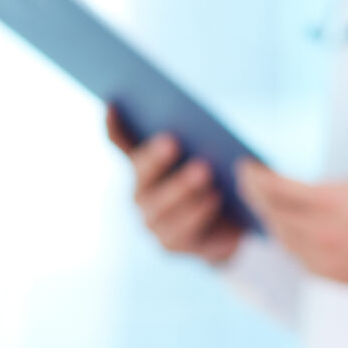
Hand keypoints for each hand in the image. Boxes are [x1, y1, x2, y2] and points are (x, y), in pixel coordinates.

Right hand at [108, 109, 242, 263]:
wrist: (234, 228)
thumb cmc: (220, 181)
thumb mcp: (213, 154)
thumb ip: (201, 141)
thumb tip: (202, 125)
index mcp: (144, 164)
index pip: (120, 141)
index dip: (113, 125)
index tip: (113, 103)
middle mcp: (140, 192)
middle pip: (141, 174)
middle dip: (155, 158)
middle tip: (172, 141)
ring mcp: (151, 221)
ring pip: (159, 205)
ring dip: (181, 188)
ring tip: (204, 172)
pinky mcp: (168, 244)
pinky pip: (180, 230)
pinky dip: (197, 214)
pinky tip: (214, 199)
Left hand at [235, 161, 347, 283]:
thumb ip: (326, 188)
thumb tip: (302, 194)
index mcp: (329, 203)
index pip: (275, 189)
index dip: (255, 178)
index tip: (245, 168)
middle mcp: (323, 234)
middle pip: (274, 215)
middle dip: (258, 198)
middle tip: (250, 185)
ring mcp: (328, 260)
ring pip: (285, 240)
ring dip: (274, 222)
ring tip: (267, 207)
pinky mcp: (336, 277)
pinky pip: (302, 260)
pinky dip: (292, 244)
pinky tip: (290, 232)